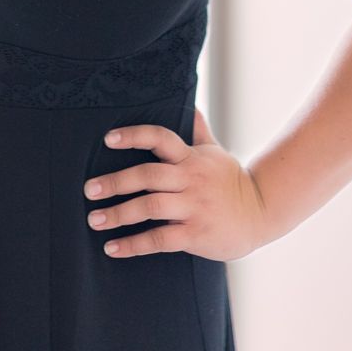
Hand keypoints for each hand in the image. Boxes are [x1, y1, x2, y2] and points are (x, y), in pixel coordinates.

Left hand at [82, 105, 271, 261]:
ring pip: (150, 208)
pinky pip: (160, 239)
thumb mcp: (215, 151)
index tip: (108, 139)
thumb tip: (188, 102)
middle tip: (88, 190)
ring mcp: (194, 207)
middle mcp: (191, 180)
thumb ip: (197, 129)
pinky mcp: (196, 234)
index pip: (161, 139)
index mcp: (191, 158)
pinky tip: (112, 248)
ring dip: (118, 215)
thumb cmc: (230, 181)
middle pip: (148, 175)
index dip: (134, 136)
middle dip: (115, 182)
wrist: (262, 213)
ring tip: (94, 220)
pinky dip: (134, 244)